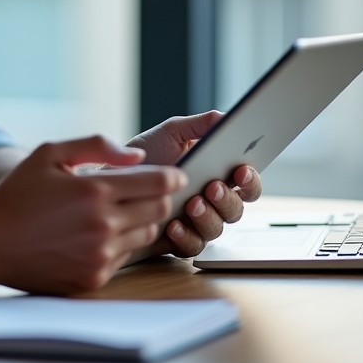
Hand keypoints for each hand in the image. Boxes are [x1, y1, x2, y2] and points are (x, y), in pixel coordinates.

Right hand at [0, 135, 185, 294]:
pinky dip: (120, 243)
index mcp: (94, 190)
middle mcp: (103, 225)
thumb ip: (97, 145)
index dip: (173, 176)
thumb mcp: (50, 153)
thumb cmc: (18, 192)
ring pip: (146, 234)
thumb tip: (137, 156)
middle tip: (143, 190)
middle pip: (159, 209)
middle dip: (158, 197)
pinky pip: (125, 257)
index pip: (158, 183)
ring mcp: (100, 255)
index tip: (176, 174)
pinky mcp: (94, 278)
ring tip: (116, 210)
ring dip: (140, 220)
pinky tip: (95, 233)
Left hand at [126, 112, 262, 257]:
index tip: (242, 170)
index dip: (250, 179)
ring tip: (192, 203)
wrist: (112, 175)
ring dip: (207, 217)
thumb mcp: (172, 132)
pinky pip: (191, 246)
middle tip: (212, 186)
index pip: (246, 182)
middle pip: (236, 208)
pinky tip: (174, 224)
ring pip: (217, 229)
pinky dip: (185, 235)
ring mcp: (197, 222)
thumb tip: (227, 117)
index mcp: (217, 174)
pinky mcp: (178, 240)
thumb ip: (201, 124)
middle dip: (228, 199)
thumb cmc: (146, 153)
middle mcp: (212, 201)